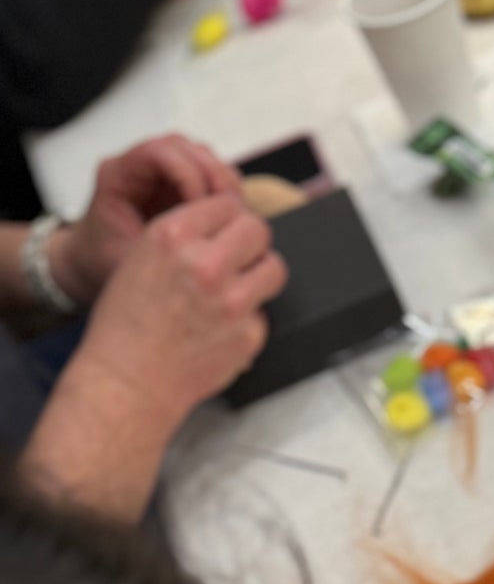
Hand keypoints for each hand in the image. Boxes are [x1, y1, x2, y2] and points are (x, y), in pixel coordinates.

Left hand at [49, 135, 240, 306]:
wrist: (90, 264)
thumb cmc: (102, 262)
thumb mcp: (129, 262)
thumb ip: (162, 250)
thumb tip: (212, 248)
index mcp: (117, 174)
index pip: (160, 152)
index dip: (188, 175)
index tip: (202, 212)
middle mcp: (139, 166)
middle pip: (186, 148)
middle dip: (214, 175)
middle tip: (231, 210)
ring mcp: (160, 174)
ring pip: (201, 157)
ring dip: (224, 182)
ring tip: (235, 215)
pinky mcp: (177, 186)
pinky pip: (209, 176)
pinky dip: (224, 193)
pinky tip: (231, 219)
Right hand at [73, 193, 285, 435]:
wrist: (129, 379)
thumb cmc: (127, 325)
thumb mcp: (141, 257)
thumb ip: (184, 236)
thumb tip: (225, 225)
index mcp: (174, 236)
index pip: (228, 203)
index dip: (229, 219)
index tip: (227, 232)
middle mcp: (206, 263)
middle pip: (258, 230)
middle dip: (251, 243)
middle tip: (241, 258)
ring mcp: (232, 300)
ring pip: (274, 268)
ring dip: (260, 275)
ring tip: (238, 290)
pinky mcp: (249, 333)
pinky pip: (264, 313)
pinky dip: (249, 319)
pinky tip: (222, 329)